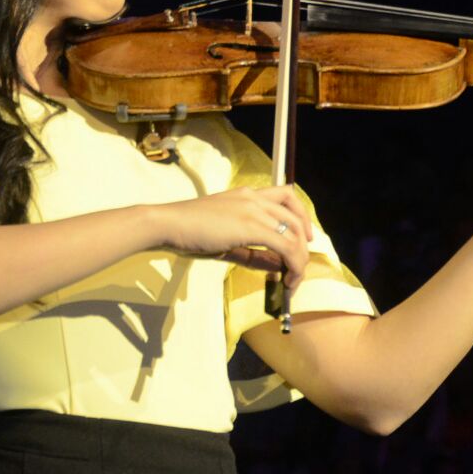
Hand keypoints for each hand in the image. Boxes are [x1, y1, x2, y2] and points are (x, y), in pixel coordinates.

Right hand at [151, 185, 315, 290]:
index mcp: (247, 195)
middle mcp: (254, 198)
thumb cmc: (189, 232)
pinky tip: (288, 278)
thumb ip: (253, 253)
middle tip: (300, 266)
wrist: (168, 224)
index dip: (301, 218)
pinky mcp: (250, 227)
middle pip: (295, 216)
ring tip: (294, 278)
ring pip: (294, 232)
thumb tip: (277, 267)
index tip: (303, 239)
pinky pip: (285, 245)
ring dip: (300, 258)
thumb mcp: (226, 242)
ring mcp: (253, 210)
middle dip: (304, 244)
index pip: (287, 197)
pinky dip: (293, 263)